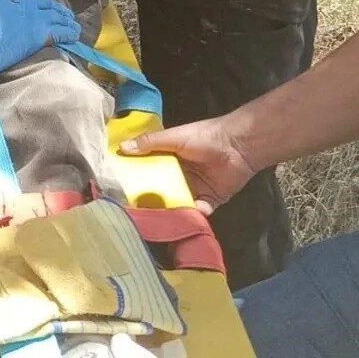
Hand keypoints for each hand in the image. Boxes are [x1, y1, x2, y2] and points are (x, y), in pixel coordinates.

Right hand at [0, 0, 80, 78]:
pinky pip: (60, 31)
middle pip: (43, 2)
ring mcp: (31, 16)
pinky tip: (75, 35)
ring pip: (55, 14)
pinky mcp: (38, 34)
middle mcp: (20, 0)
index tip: (37, 2)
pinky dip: (69, 32)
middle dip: (53, 7)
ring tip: (72, 22)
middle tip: (60, 12)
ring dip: (65, 18)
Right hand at [119, 118, 257, 215]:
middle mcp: (180, 175)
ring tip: (160, 220)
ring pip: (179, 204)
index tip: (121, 190)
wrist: (237, 145)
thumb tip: (121, 148)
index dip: (138, 179)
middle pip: (163, 191)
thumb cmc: (204, 137)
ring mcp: (195, 189)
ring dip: (172, 211)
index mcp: (170, 158)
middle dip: (154, 201)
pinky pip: (198, 212)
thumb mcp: (174, 137)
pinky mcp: (210, 201)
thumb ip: (150, 143)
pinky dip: (194, 214)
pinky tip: (188, 215)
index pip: (150, 170)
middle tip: (137, 212)